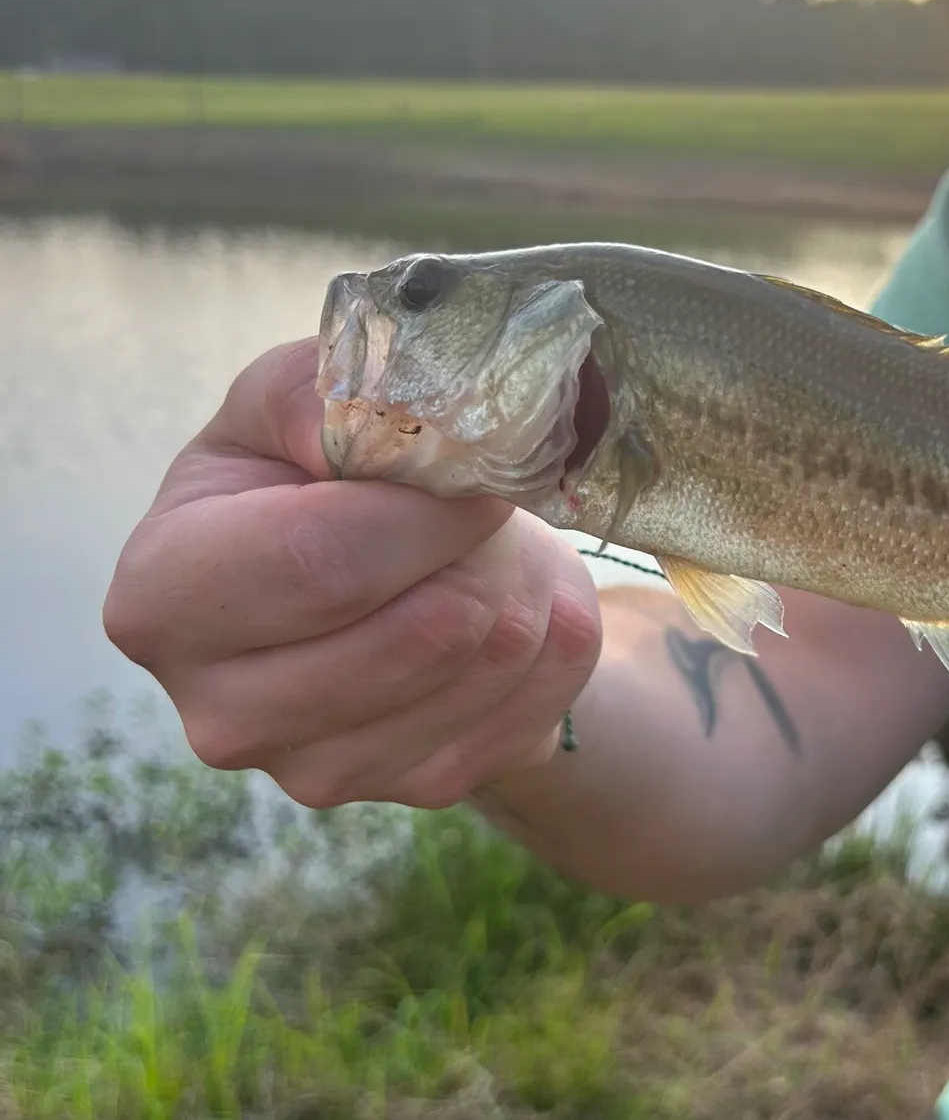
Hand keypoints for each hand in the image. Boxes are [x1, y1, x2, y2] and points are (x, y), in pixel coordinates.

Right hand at [103, 340, 600, 809]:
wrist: (387, 575)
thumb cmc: (318, 474)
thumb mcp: (292, 403)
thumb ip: (313, 393)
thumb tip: (365, 425)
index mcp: (163, 595)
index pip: (321, 564)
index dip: (425, 511)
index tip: (475, 468)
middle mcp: (220, 707)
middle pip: (419, 629)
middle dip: (482, 549)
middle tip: (485, 505)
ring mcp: (316, 768)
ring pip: (484, 662)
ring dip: (522, 585)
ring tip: (490, 551)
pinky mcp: (411, 788)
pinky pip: (530, 704)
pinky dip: (552, 639)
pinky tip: (520, 605)